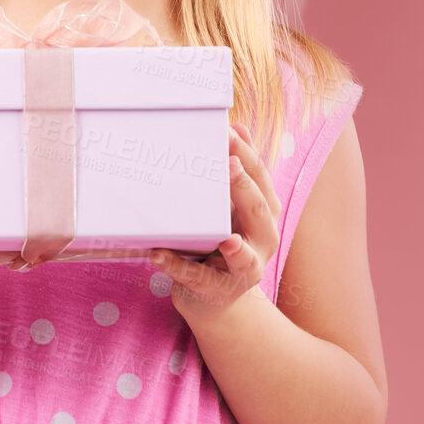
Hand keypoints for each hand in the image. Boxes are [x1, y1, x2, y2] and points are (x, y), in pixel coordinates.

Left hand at [149, 119, 280, 326]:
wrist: (215, 297)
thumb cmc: (223, 239)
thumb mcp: (233, 204)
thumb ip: (238, 170)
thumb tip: (239, 126)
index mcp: (265, 212)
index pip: (261, 179)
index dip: (247, 155)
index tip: (230, 133)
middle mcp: (263, 239)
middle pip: (259, 212)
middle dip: (245, 189)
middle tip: (230, 165)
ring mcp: (244, 269)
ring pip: (244, 255)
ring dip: (234, 246)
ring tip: (226, 238)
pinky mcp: (216, 288)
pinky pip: (196, 277)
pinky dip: (176, 266)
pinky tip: (158, 254)